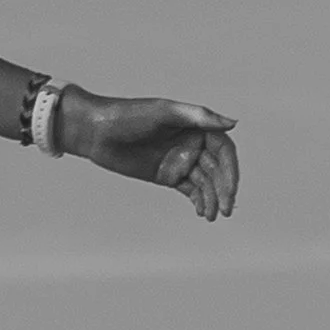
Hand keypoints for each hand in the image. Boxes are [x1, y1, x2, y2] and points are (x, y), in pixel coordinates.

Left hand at [66, 95, 237, 221]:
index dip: (231, 170)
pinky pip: (190, 190)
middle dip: (224, 189)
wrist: (96, 132)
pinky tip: (202, 212)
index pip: (224, 150)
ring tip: (211, 216)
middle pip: (218, 169)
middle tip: (225, 210)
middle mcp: (191, 143)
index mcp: (194, 127)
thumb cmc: (129, 115)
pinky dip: (199, 201)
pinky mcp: (167, 176)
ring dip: (212, 199)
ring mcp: (180, 161)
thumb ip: (197, 117)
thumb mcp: (163, 113)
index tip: (230, 190)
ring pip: (205, 183)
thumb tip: (233, 124)